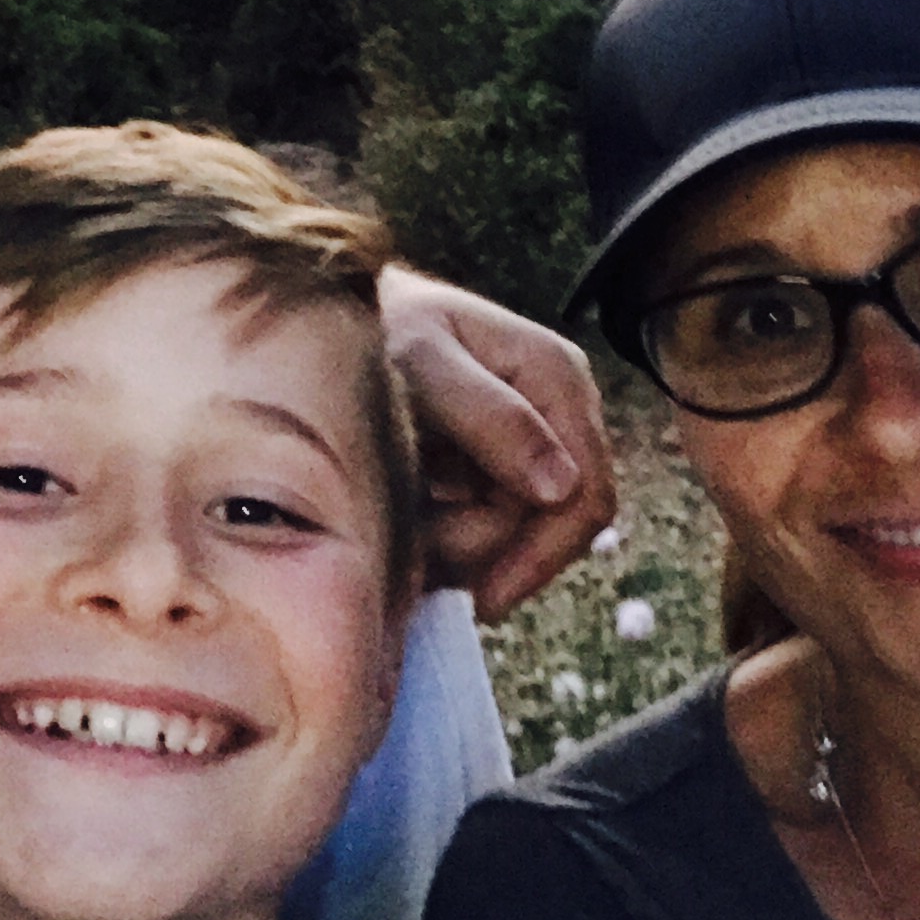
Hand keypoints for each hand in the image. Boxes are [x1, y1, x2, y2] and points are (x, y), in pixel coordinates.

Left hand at [379, 266, 616, 620]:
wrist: (334, 320)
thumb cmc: (378, 327)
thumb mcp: (424, 363)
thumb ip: (490, 418)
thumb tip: (562, 487)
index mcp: (557, 378)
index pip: (586, 495)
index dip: (542, 556)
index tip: (482, 599)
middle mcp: (556, 414)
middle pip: (551, 528)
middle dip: (485, 549)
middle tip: (415, 548)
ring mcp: (529, 445)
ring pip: (514, 537)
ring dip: (456, 543)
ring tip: (400, 514)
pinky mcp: (495, 470)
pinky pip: (485, 530)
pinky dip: (444, 533)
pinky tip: (407, 510)